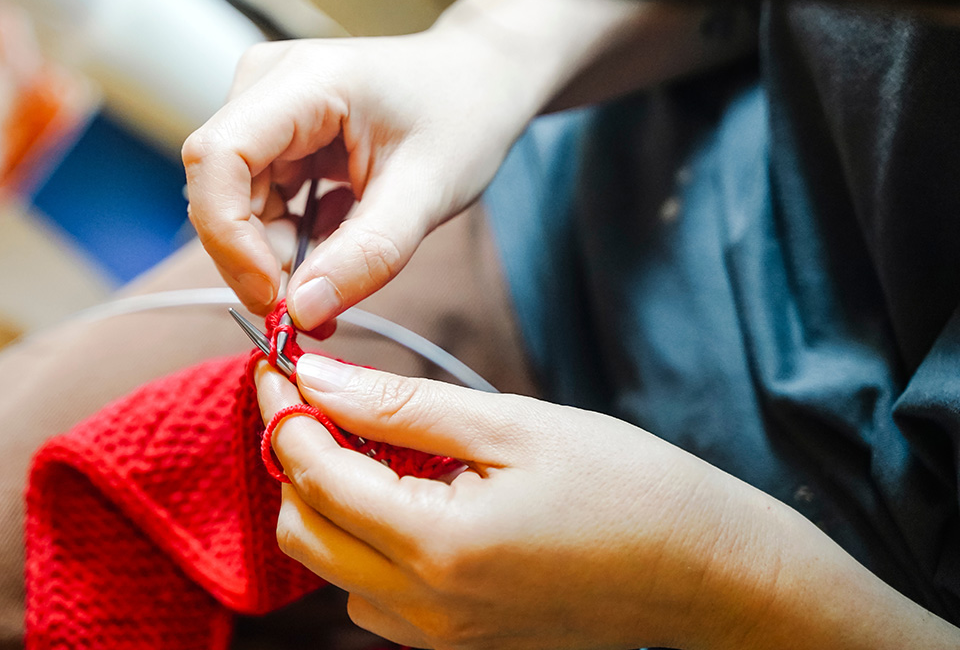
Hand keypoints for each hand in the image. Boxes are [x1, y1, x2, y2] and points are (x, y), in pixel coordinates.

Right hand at [184, 27, 545, 327]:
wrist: (479, 79)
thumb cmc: (463, 118)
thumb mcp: (429, 194)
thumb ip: (368, 255)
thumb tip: (300, 311)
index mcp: (304, 81)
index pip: (218, 156)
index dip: (229, 234)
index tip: (274, 294)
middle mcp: (266, 84)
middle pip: (217, 188)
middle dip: (255, 258)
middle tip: (313, 309)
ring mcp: (262, 108)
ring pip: (232, 204)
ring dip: (273, 255)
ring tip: (339, 275)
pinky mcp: (270, 135)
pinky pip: (253, 203)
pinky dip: (285, 242)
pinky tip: (335, 245)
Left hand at [254, 356, 780, 649]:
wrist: (708, 573)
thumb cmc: (628, 487)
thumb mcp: (512, 426)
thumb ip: (402, 406)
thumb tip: (317, 379)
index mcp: (437, 546)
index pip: (314, 474)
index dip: (284, 411)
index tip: (279, 364)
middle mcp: (426, 607)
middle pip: (303, 533)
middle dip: (294, 460)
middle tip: (318, 400)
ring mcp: (440, 638)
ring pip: (331, 570)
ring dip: (327, 504)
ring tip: (368, 445)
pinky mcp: (459, 645)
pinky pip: (374, 596)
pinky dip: (364, 542)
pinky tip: (406, 499)